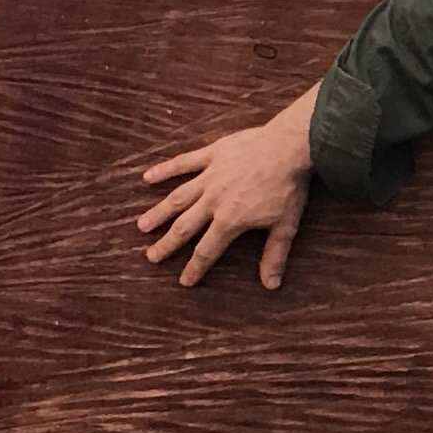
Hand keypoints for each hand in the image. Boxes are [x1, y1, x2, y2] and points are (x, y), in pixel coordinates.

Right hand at [135, 86, 318, 289]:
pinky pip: (184, 163)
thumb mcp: (285, 226)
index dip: (195, 267)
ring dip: (159, 212)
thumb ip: (274, 255)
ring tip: (142, 225)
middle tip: (151, 256)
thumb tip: (271, 285)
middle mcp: (213, 201)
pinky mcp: (212, 154)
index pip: (207, 250)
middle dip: (167, 244)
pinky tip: (147, 177)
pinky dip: (165, 170)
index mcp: (230, 220)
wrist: (289, 147)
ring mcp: (210, 176)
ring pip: (178, 197)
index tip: (184, 280)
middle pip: (184, 226)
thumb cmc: (289, 187)